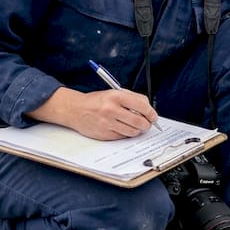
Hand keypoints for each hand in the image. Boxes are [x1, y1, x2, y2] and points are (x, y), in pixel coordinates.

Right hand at [29, 88, 158, 139]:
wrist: (76, 110)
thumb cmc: (96, 101)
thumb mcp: (113, 93)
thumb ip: (131, 99)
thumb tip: (148, 108)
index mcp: (116, 96)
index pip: (142, 105)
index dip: (151, 113)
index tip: (153, 116)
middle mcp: (112, 109)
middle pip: (139, 121)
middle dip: (147, 124)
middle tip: (147, 124)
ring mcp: (108, 123)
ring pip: (133, 131)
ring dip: (137, 130)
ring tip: (134, 125)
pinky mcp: (105, 134)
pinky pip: (123, 136)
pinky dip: (126, 133)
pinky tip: (122, 127)